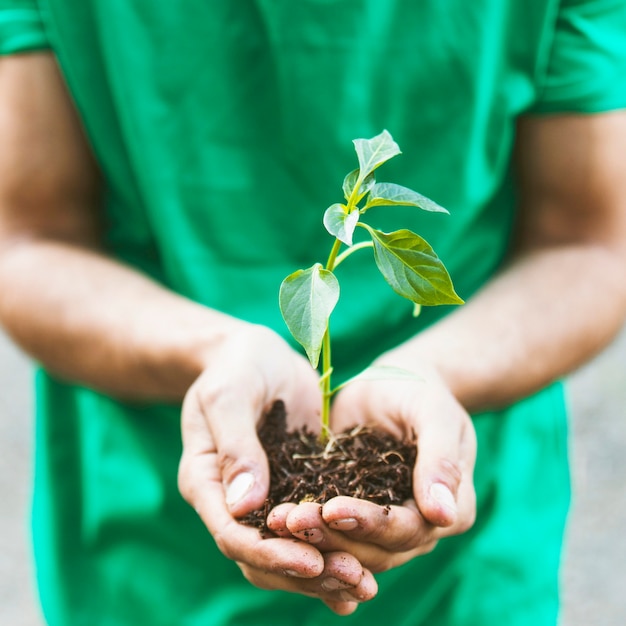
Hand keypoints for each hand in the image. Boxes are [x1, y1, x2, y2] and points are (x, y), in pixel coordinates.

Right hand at [177, 323, 376, 613]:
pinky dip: (334, 550)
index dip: (270, 553)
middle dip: (305, 572)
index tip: (312, 561)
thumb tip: (245, 506)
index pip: (231, 534)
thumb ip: (235, 445)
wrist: (254, 354)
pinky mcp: (293, 488)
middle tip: (354, 578)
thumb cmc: (235, 366)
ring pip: (287, 551)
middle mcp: (233, 500)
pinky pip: (310, 529)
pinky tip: (366, 569)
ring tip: (365, 583)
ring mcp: (264, 497)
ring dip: (324, 571)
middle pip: (261, 556)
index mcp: (207, 480)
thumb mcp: (230, 395)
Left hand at [267, 354, 476, 572]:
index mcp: (451, 510)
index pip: (410, 530)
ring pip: (349, 548)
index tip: (334, 510)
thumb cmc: (422, 392)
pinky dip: (304, 530)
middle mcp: (419, 527)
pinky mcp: (352, 512)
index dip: (372, 524)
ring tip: (277, 520)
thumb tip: (444, 515)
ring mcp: (384, 524)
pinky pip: (329, 531)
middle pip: (377, 549)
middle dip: (332, 537)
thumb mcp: (435, 415)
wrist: (395, 382)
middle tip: (291, 519)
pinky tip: (273, 521)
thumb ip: (442, 460)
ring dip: (313, 539)